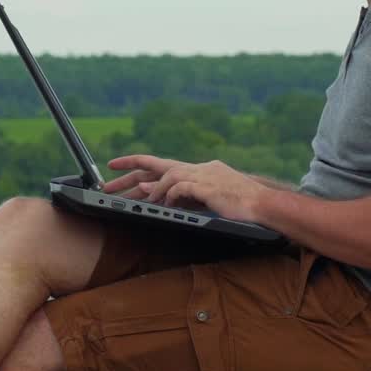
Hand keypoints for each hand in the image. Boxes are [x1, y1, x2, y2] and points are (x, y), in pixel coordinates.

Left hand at [105, 154, 266, 223]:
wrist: (264, 205)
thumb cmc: (240, 205)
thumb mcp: (207, 199)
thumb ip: (183, 195)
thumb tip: (157, 195)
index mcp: (198, 169)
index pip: (160, 164)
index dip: (134, 164)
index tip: (113, 167)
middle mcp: (198, 168)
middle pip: (156, 165)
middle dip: (129, 175)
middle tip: (106, 185)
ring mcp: (204, 175)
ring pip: (169, 175)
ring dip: (154, 191)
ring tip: (147, 204)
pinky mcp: (209, 187)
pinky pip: (182, 187)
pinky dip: (171, 195)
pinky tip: (168, 205)